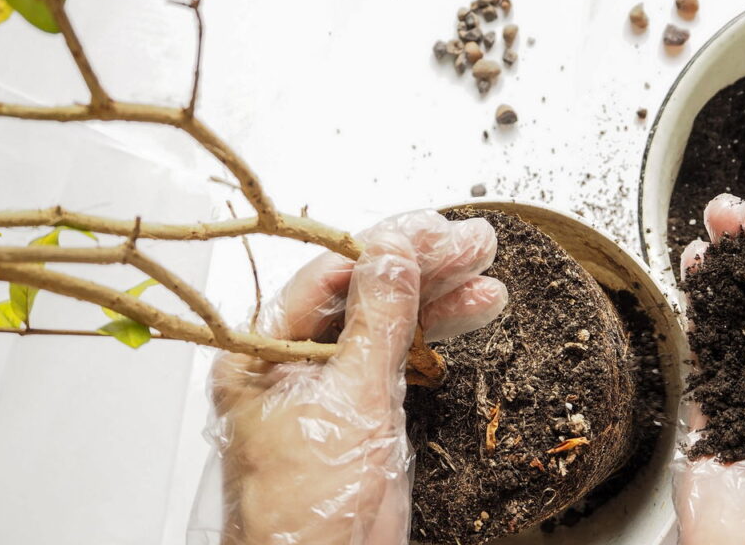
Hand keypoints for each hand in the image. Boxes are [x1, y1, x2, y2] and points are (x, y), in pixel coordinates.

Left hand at [207, 210, 507, 544]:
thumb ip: (376, 324)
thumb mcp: (349, 404)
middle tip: (471, 243)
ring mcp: (328, 385)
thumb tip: (392, 255)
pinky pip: (398, 357)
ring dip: (437, 298)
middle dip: (421, 268)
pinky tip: (470, 311)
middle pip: (360, 294)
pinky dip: (435, 336)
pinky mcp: (360, 410)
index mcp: (259, 354)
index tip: (432, 230)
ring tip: (485, 274)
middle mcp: (290, 363)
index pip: (325, 277)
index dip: (383, 247)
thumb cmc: (305, 514)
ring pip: (386, 323)